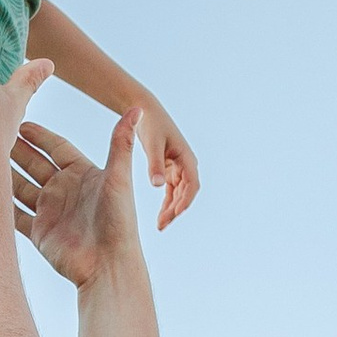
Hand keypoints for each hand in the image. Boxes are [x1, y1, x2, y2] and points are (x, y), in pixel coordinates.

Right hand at [10, 110, 144, 288]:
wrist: (108, 267)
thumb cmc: (119, 223)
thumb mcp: (119, 178)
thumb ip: (121, 142)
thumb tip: (138, 109)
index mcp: (82, 174)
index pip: (56, 147)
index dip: (39, 135)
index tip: (19, 119)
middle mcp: (64, 191)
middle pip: (34, 164)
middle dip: (15, 149)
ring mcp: (50, 211)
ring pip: (20, 186)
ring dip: (4, 173)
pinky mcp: (39, 232)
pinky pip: (15, 214)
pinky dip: (1, 204)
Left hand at [133, 92, 199, 229]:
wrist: (144, 110)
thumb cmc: (150, 124)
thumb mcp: (152, 144)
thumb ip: (154, 164)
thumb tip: (157, 185)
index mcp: (186, 157)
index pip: (192, 184)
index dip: (185, 201)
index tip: (175, 214)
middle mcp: (185, 164)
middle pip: (186, 193)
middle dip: (176, 210)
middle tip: (162, 225)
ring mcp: (178, 167)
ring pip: (179, 194)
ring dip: (172, 209)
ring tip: (161, 225)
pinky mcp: (169, 169)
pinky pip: (171, 190)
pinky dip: (167, 202)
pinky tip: (160, 215)